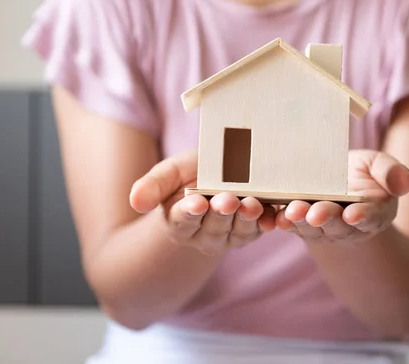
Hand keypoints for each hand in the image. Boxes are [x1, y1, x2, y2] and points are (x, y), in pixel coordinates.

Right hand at [128, 150, 276, 254]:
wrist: (217, 173)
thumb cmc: (189, 174)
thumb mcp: (169, 173)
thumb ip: (151, 186)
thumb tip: (135, 202)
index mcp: (179, 223)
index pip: (182, 221)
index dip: (189, 213)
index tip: (195, 202)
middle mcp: (204, 235)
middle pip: (213, 227)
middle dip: (221, 214)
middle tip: (228, 200)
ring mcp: (230, 235)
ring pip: (238, 232)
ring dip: (245, 220)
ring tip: (250, 204)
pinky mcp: (252, 231)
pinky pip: (260, 230)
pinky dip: (267, 223)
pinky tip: (273, 217)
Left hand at [275, 150, 408, 243]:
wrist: (340, 180)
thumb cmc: (364, 174)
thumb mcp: (380, 166)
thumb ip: (393, 173)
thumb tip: (404, 183)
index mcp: (373, 213)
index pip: (369, 217)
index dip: (362, 217)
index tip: (354, 215)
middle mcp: (347, 225)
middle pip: (336, 224)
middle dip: (326, 218)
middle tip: (315, 214)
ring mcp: (322, 227)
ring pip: (311, 227)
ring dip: (300, 221)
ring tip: (291, 212)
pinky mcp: (301, 223)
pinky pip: (292, 225)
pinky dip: (283, 222)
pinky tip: (275, 217)